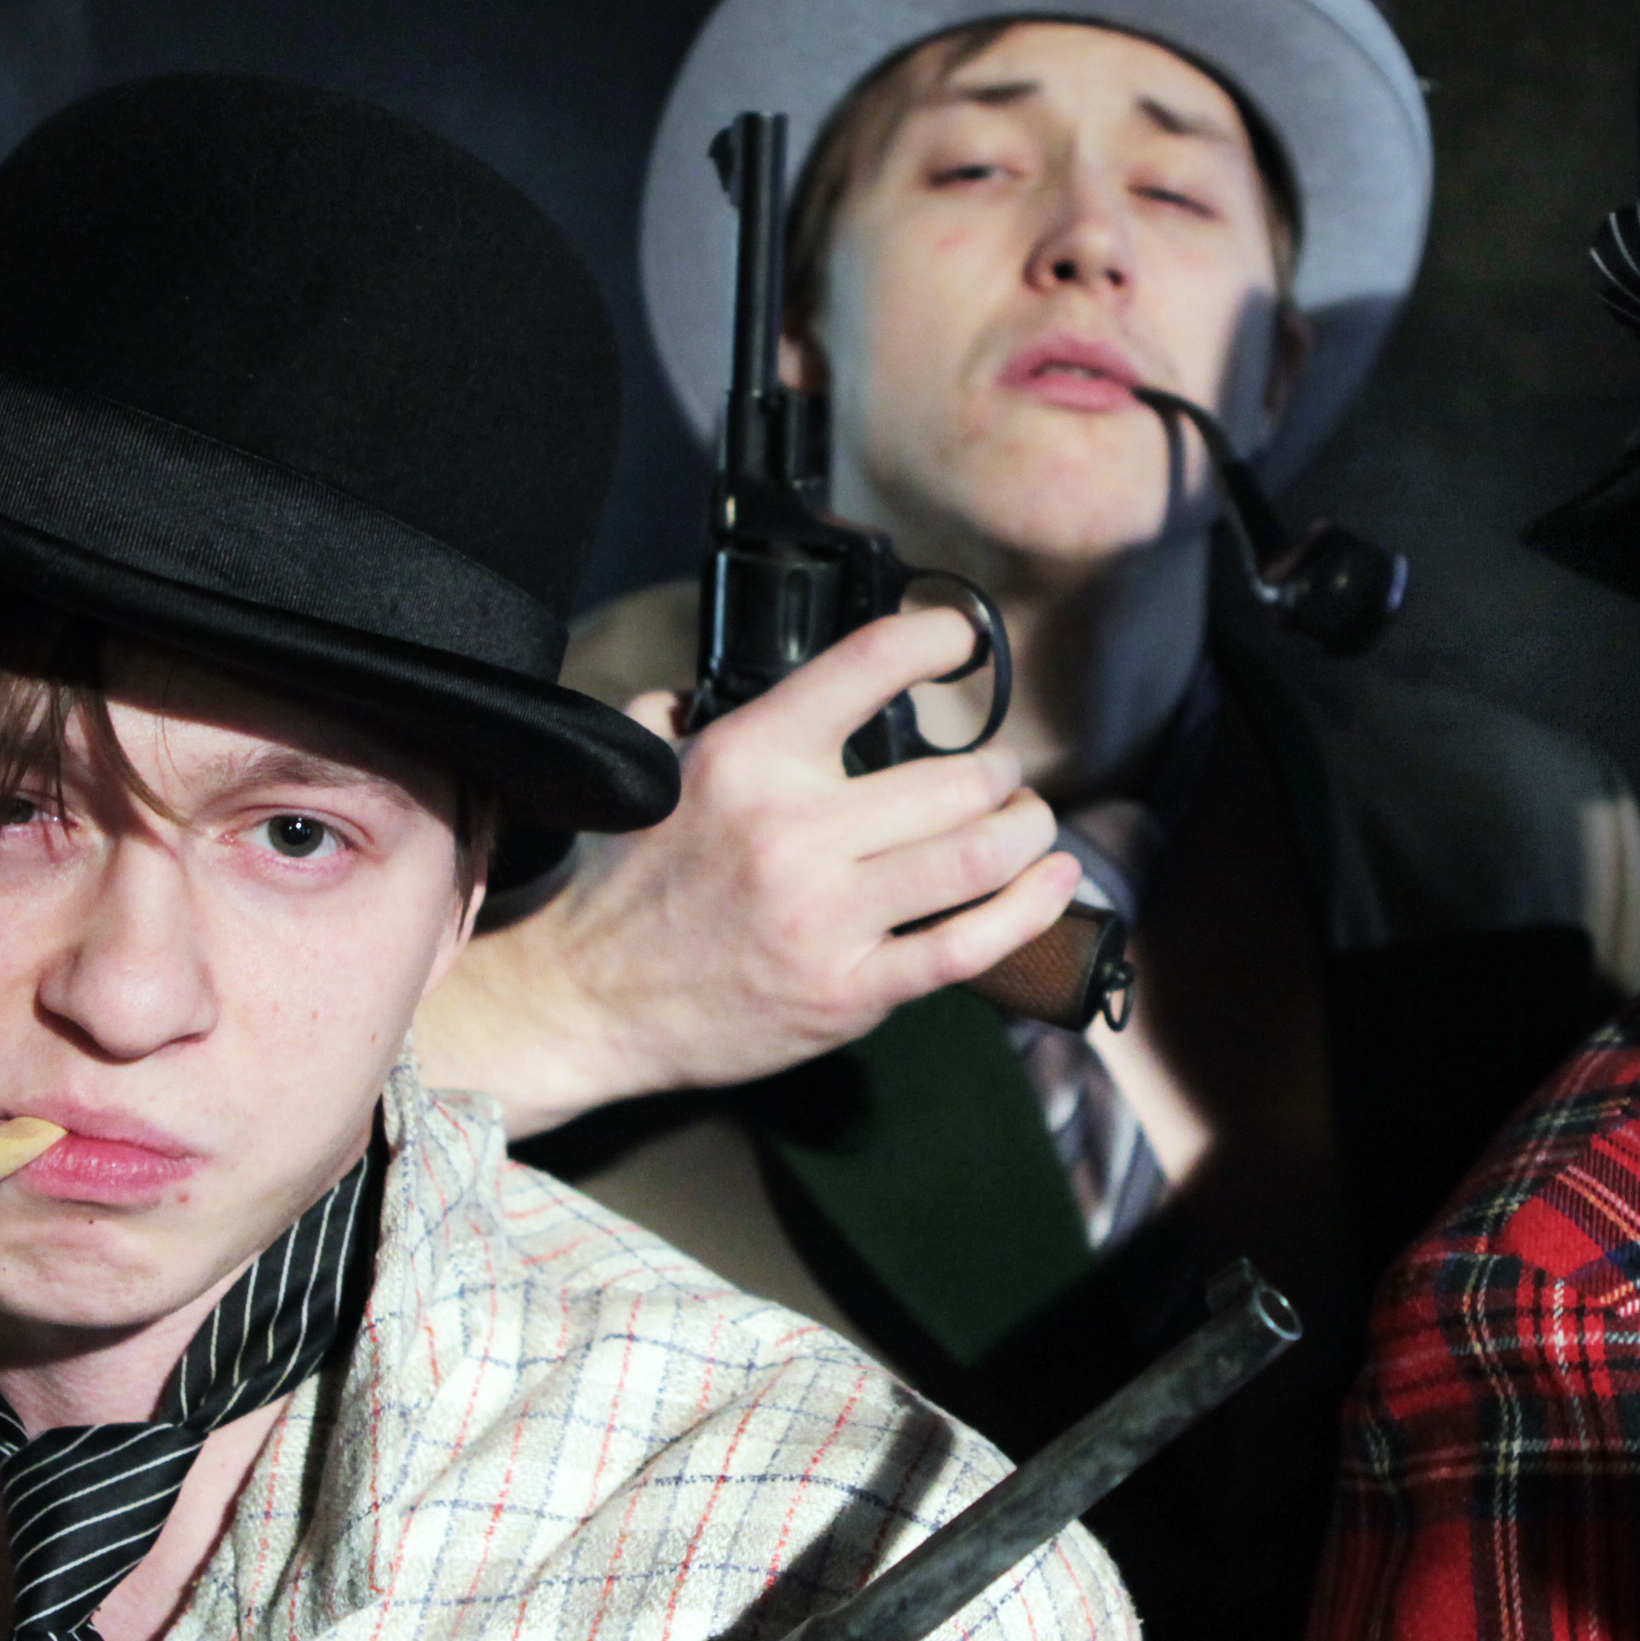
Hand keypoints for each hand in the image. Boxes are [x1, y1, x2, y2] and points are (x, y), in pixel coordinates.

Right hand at [415, 606, 1081, 1135]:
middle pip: (957, 780)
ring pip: (976, 856)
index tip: (962, 641)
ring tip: (1031, 825)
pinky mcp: (846, 993)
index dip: (937, 640)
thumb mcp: (644, 765)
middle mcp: (794, 831)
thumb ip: (683, 706)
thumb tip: (714, 675)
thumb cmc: (621, 883)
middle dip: (1002, 773)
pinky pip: (964, 948)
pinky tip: (1055, 885)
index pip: (867, 665)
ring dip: (1028, 833)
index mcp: (749, 757)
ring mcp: (825, 917)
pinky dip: (1028, 913)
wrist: (583, 1000)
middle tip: (1002, 777)